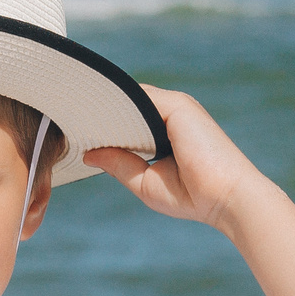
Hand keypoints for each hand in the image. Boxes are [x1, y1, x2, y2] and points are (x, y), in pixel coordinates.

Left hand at [85, 86, 271, 229]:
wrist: (227, 198)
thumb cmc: (192, 196)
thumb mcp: (146, 182)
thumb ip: (120, 164)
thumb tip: (89, 153)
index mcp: (165, 131)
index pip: (127, 119)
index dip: (104, 124)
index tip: (77, 131)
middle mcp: (171, 114)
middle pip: (127, 106)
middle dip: (101, 113)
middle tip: (67, 120)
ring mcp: (176, 107)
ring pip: (130, 99)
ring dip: (105, 107)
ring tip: (74, 116)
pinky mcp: (178, 106)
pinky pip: (138, 98)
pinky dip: (117, 105)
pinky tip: (94, 116)